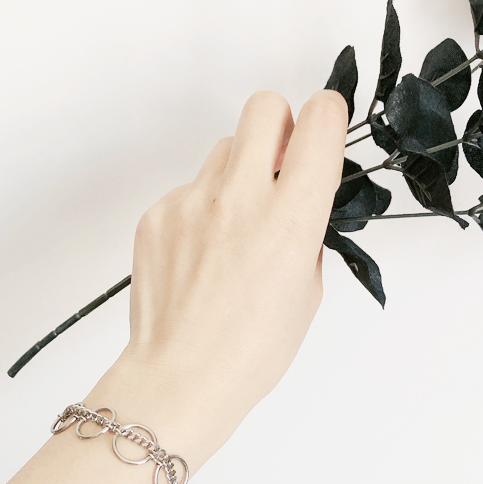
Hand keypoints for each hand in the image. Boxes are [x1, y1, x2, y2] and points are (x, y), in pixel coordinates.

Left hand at [97, 88, 348, 472]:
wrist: (181, 377)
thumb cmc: (250, 351)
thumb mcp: (306, 293)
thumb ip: (305, 234)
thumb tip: (298, 201)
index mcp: (291, 218)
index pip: (319, 120)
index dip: (325, 120)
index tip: (321, 133)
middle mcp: (240, 198)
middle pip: (263, 107)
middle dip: (277, 127)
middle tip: (275, 169)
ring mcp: (191, 202)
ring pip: (222, 150)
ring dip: (236, 175)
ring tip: (231, 231)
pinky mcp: (157, 214)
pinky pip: (188, 189)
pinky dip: (200, 210)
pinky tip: (199, 255)